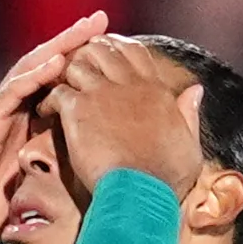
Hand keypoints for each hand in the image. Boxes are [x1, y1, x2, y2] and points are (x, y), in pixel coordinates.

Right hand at [0, 11, 108, 243]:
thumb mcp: (36, 185)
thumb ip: (55, 170)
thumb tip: (93, 176)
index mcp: (26, 122)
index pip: (55, 82)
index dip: (80, 63)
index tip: (110, 48)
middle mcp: (11, 111)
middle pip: (45, 65)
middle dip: (73, 41)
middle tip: (101, 19)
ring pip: (30, 69)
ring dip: (58, 46)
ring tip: (84, 29)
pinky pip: (13, 91)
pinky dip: (35, 74)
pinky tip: (57, 61)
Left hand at [39, 36, 206, 198]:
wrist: (141, 194)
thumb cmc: (167, 179)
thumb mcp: (189, 144)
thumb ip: (189, 114)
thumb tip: (195, 90)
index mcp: (156, 90)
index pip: (135, 52)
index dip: (118, 49)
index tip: (107, 58)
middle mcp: (129, 84)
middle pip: (103, 50)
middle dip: (87, 55)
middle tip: (74, 71)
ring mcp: (103, 93)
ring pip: (78, 64)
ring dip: (66, 75)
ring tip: (58, 90)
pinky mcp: (80, 109)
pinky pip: (58, 90)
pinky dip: (49, 100)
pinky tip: (46, 113)